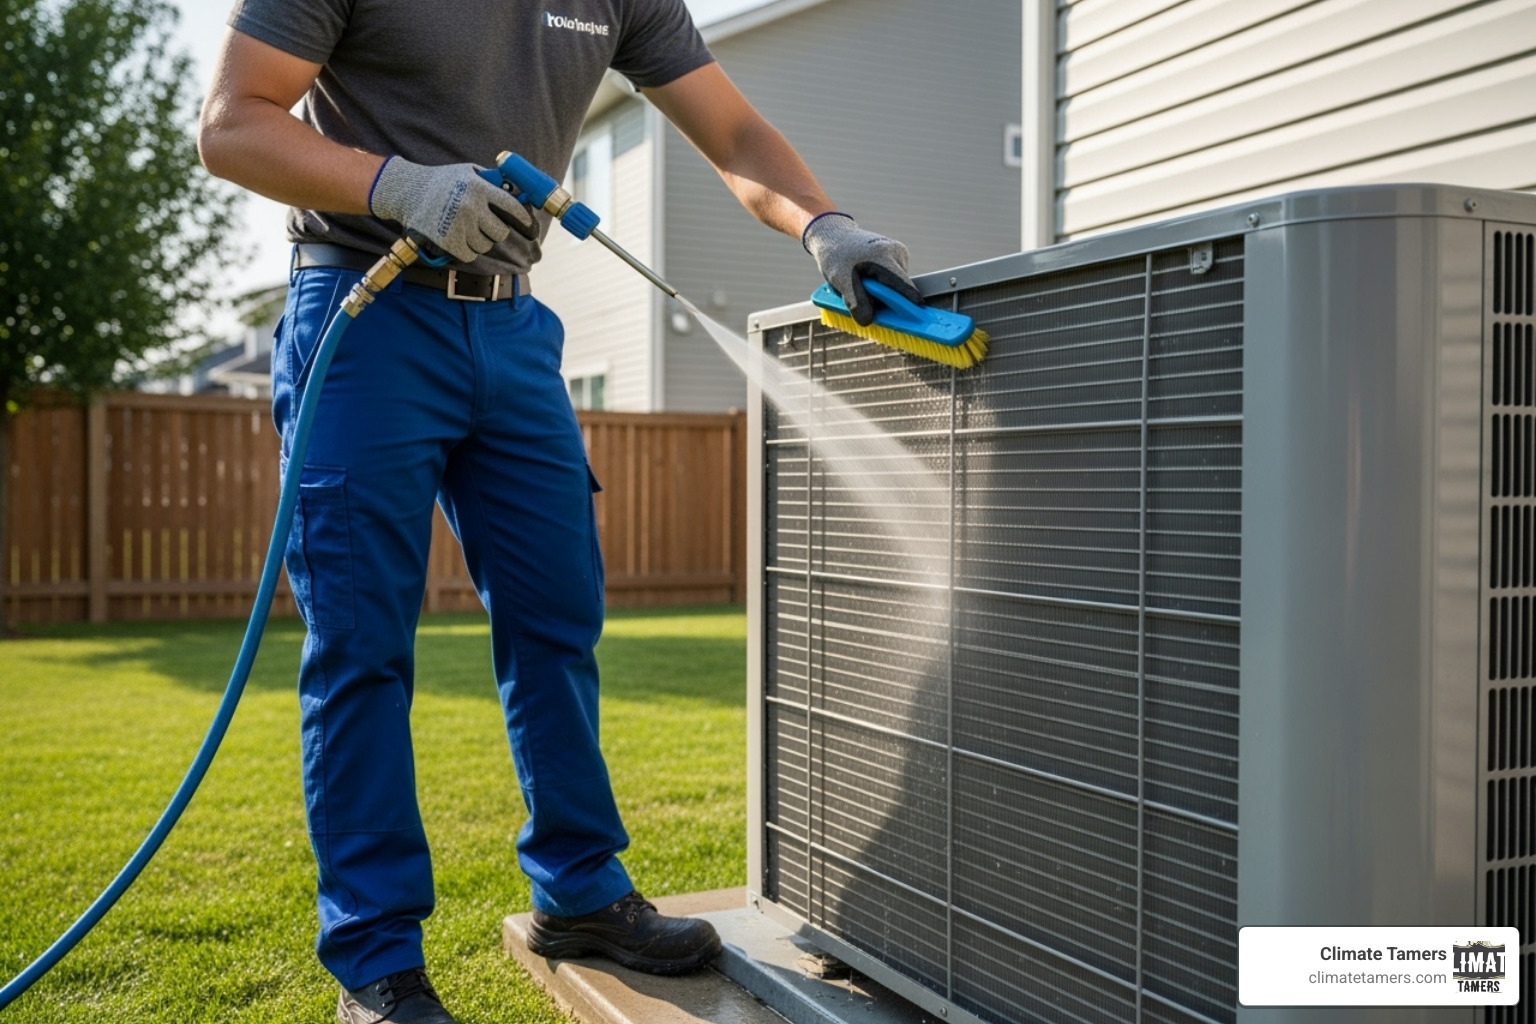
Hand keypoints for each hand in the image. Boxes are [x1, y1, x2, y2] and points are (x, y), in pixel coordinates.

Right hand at [368, 157, 535, 262]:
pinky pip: (470, 254)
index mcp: (478, 188)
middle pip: (500, 232)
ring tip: (463, 227)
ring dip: (478, 240)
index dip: (523, 219)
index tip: (529, 226)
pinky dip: (465, 250)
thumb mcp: (467, 172)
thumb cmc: (441, 181)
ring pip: (485, 245)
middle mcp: (471, 207)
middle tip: (482, 224)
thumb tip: (518, 193)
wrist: (406, 192)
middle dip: (494, 230)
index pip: (511, 207)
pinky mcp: (448, 241)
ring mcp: (459, 225)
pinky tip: (455, 237)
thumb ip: (491, 182)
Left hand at [802, 213, 921, 325]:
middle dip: (888, 299)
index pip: (904, 285)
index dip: (909, 304)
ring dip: (883, 291)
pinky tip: (868, 276)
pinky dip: (883, 283)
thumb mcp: (840, 280)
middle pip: (901, 287)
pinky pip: (894, 277)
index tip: (916, 318)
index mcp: (883, 256)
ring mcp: (898, 251)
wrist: (834, 235)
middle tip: (868, 302)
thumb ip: (855, 301)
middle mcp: (896, 251)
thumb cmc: (836, 256)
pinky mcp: (897, 253)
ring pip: (898, 283)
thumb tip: (868, 321)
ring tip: (863, 284)